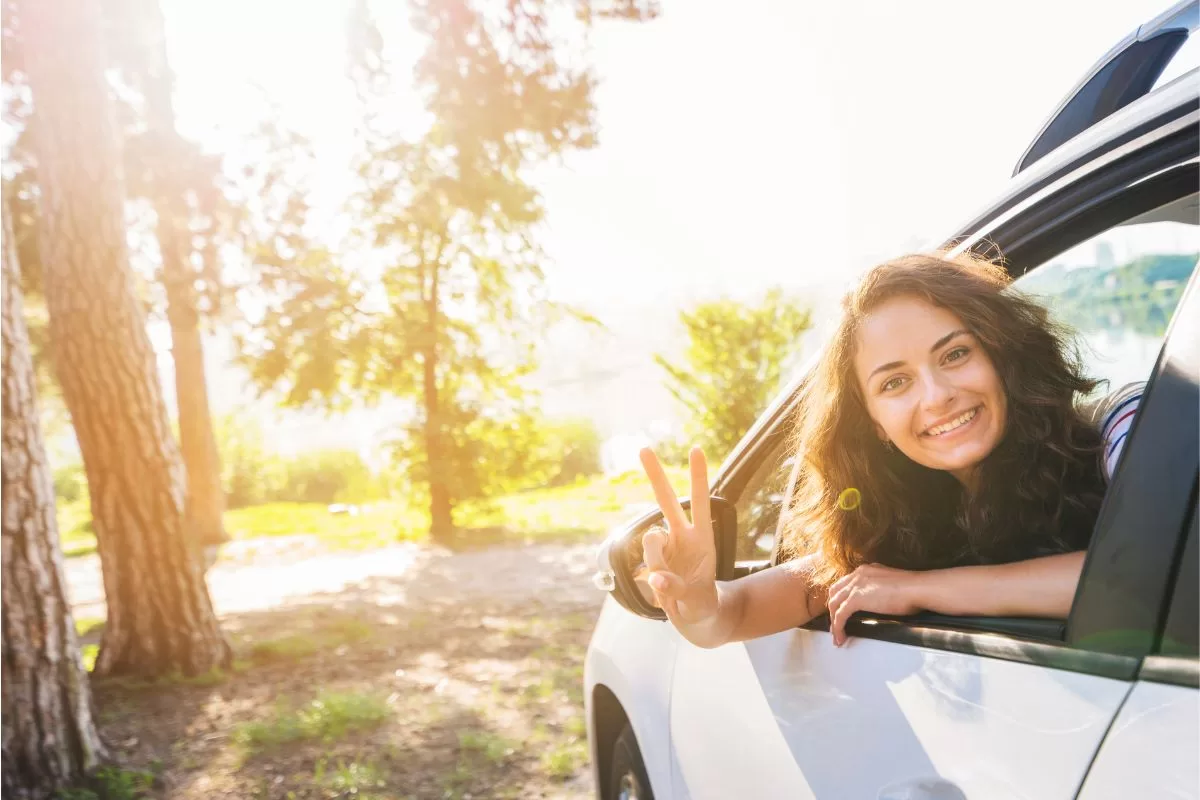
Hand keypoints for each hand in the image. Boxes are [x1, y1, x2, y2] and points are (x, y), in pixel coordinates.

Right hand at [638, 447, 720, 638]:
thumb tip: (654, 575)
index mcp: (702, 538)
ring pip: (650, 541)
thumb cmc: (703, 604)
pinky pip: (643, 565)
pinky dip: (651, 580)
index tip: (695, 449)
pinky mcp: (650, 562)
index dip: (698, 477)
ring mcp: (664, 548)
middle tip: (643, 448)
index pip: (699, 502)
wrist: (696, 620)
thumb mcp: (696, 599)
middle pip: (666, 501)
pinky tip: (662, 588)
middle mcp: (681, 537)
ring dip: (658, 561)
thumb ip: (675, 586)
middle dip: (655, 475)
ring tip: (670, 583)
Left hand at [827, 563, 923, 646]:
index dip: (840, 599)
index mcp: (866, 571)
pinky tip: (841, 637)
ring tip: (837, 635)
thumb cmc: (913, 589)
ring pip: (834, 604)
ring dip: (833, 621)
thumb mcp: (890, 585)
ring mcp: (856, 585)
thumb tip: (880, 602)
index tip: (840, 611)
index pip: (845, 584)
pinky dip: (838, 627)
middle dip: (832, 609)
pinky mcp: (857, 598)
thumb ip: (880, 589)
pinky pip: (840, 615)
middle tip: (835, 624)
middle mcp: (858, 575)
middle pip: (835, 592)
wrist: (918, 588)